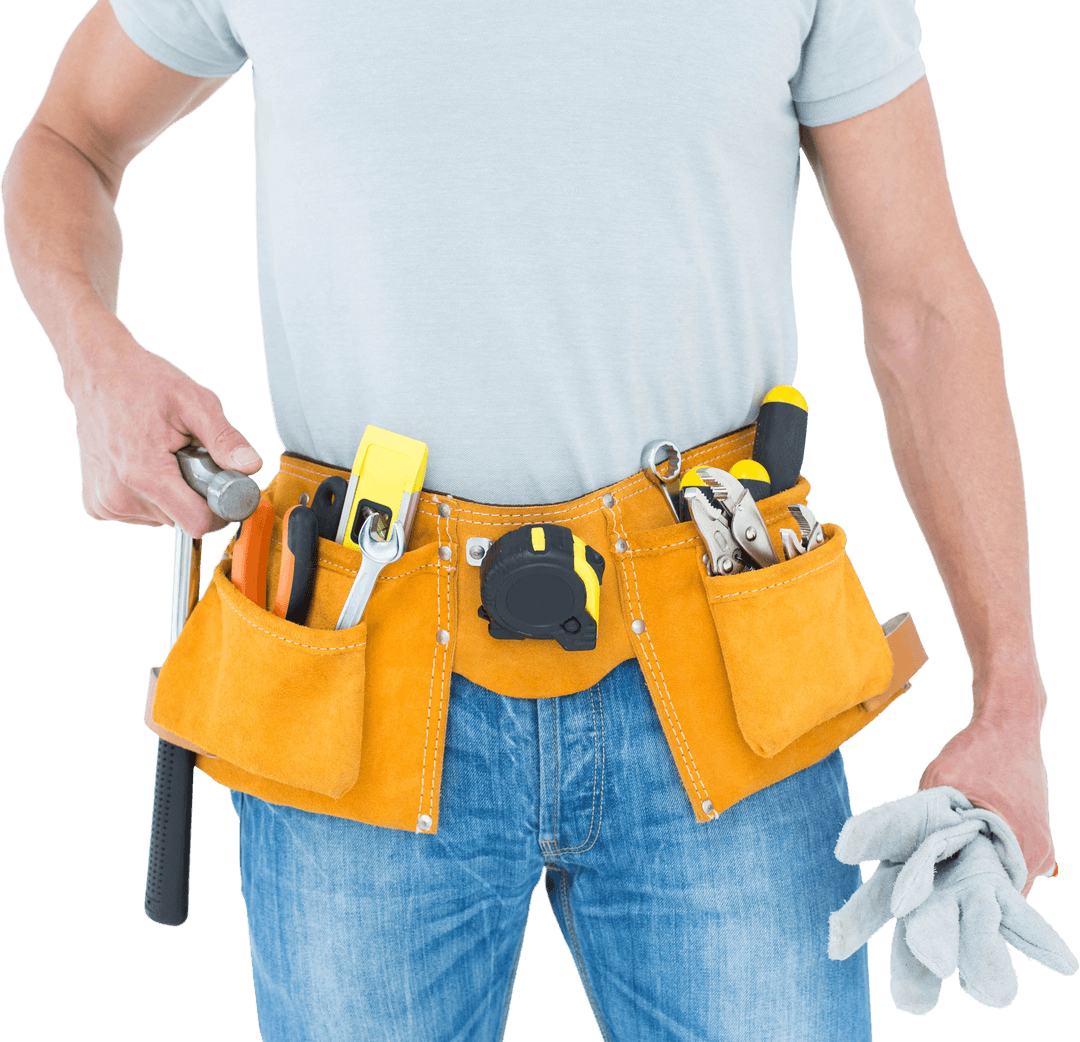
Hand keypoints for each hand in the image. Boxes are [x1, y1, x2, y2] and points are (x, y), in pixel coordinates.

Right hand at [64, 314, 262, 536]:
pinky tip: (143, 464)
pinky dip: (153, 494)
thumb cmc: (145, 383)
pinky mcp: (97, 505)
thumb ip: (226, 439)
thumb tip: (252, 466)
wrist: (98, 373)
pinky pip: (143, 513)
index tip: (222, 483)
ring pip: (165, 517)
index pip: (197, 523)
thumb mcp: (196, 404)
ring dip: (173, 492)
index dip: (220, 508)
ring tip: (161, 455)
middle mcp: (119, 497)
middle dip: (195, 492)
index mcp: (144, 475)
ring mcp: (104, 504)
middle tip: (185, 455)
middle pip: (182, 519)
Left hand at [918, 676, 1053, 897]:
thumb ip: (927, 817)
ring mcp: (1038, 848)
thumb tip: (907, 851)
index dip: (957, 902)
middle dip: (962, 893)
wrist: (1009, 723)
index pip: (992, 899)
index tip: (928, 903)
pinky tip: (955, 855)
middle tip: (927, 892)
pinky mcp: (1031, 836)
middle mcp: (1036, 856)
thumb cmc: (978, 750)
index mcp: (1022, 848)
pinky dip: (982, 860)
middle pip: (996, 893)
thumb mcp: (941, 779)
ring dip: (972, 875)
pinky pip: (1003, 860)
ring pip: (999, 877)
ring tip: (938, 873)